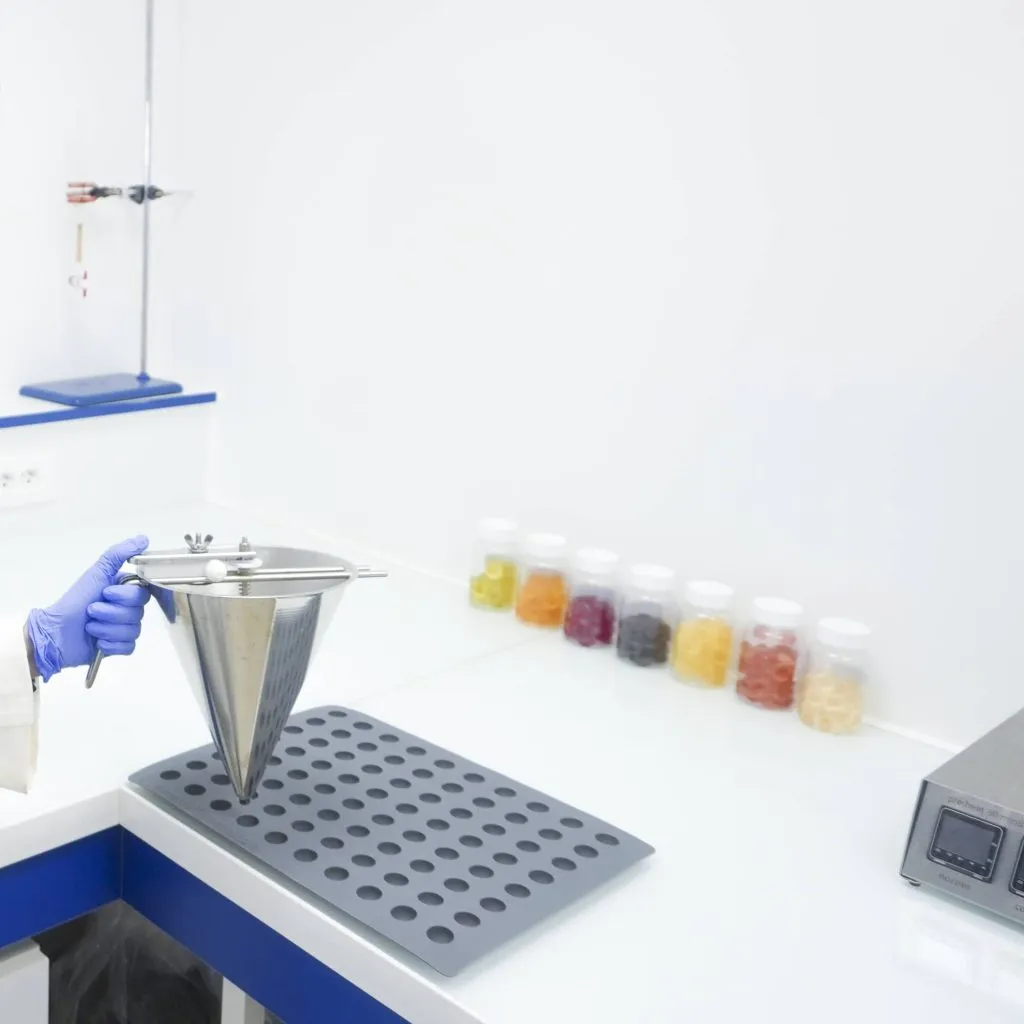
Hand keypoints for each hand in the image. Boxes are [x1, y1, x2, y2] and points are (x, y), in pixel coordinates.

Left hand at [26, 536, 150, 680]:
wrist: (55, 632)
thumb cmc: (74, 601)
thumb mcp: (96, 572)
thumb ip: (119, 554)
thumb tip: (143, 539)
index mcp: (125, 591)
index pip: (144, 594)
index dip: (127, 596)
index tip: (107, 593)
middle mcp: (127, 609)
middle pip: (138, 613)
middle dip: (111, 612)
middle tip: (91, 610)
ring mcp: (124, 628)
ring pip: (133, 630)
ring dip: (106, 628)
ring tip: (90, 626)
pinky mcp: (119, 647)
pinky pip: (128, 647)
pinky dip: (110, 644)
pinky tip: (97, 641)